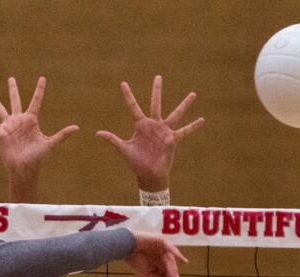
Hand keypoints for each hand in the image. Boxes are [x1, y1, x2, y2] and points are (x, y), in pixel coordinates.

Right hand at [0, 76, 78, 201]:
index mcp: (31, 120)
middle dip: (13, 89)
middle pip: (15, 100)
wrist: (24, 168)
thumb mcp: (51, 143)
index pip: (35, 101)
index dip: (39, 90)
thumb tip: (77, 128)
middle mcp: (19, 121)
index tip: (42, 78)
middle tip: (11, 78)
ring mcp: (8, 126)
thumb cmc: (38, 157)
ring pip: (0, 108)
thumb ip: (62, 134)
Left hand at [96, 75, 203, 191]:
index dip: (128, 95)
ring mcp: (164, 131)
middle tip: (158, 76)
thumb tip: (97, 133)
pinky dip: (193, 126)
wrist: (148, 175)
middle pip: (156, 103)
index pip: (133, 106)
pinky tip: (202, 119)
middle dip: (156, 90)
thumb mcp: (123, 149)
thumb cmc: (135, 163)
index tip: (123, 83)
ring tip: (193, 94)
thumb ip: (112, 140)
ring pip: (176, 113)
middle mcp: (153, 125)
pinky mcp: (173, 139)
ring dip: (184, 104)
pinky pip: (185, 131)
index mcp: (141, 125)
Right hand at [126, 232, 187, 276]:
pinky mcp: (162, 241)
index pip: (170, 274)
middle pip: (173, 268)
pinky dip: (177, 254)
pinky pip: (171, 248)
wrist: (126, 248)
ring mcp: (164, 249)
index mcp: (160, 265)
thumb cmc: (135, 260)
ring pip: (171, 261)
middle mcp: (164, 257)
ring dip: (172, 270)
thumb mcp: (146, 274)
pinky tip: (183, 260)